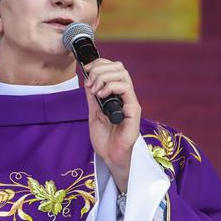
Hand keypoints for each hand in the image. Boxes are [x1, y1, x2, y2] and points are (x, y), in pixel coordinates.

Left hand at [84, 59, 140, 191]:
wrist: (111, 156)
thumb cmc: (105, 137)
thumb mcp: (94, 112)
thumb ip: (93, 97)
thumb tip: (87, 80)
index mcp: (116, 94)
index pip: (113, 68)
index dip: (99, 64)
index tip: (86, 69)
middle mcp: (125, 96)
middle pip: (119, 67)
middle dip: (99, 69)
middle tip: (89, 84)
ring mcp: (130, 102)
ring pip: (123, 74)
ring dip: (103, 77)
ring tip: (94, 90)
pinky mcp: (134, 110)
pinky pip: (126, 89)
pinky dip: (111, 86)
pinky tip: (101, 95)